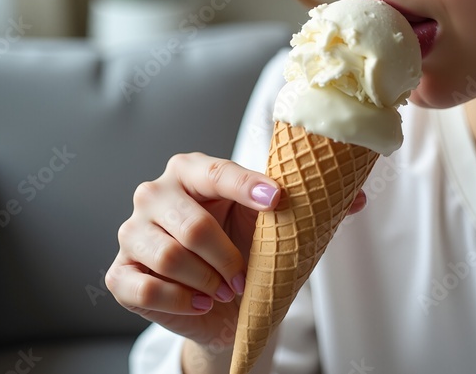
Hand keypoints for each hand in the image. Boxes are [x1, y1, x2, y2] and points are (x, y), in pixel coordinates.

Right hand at [106, 152, 366, 350]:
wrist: (223, 305)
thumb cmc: (248, 250)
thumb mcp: (277, 226)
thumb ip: (314, 209)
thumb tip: (358, 199)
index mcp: (191, 170)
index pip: (215, 171)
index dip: (245, 185)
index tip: (276, 200)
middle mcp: (154, 193)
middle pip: (191, 223)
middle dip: (227, 257)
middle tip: (243, 276)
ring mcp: (131, 233)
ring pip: (168, 256)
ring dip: (207, 281)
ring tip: (225, 290)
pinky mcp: (118, 274)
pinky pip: (145, 288)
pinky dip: (180, 302)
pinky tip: (201, 304)